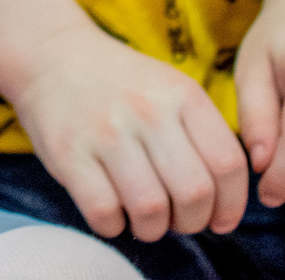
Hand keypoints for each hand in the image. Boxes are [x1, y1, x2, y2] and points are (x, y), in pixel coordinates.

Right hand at [8, 22, 249, 240]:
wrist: (52, 55)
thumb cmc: (122, 85)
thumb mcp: (172, 89)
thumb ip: (202, 136)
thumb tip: (224, 204)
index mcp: (183, 94)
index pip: (228, 164)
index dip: (232, 205)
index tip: (221, 220)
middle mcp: (148, 110)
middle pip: (194, 193)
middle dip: (193, 223)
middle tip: (179, 221)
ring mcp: (106, 132)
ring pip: (151, 210)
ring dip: (154, 229)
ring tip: (146, 219)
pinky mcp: (69, 153)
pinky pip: (104, 213)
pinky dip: (114, 226)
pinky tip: (112, 211)